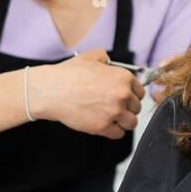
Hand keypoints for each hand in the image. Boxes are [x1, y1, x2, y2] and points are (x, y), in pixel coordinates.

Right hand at [29, 48, 143, 139]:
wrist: (51, 91)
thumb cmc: (68, 75)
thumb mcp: (90, 57)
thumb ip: (105, 58)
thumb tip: (109, 62)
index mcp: (123, 77)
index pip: (140, 92)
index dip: (131, 95)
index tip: (123, 98)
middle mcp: (122, 94)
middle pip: (136, 108)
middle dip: (127, 108)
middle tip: (113, 107)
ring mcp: (114, 112)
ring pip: (131, 122)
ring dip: (123, 121)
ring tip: (111, 117)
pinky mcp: (103, 127)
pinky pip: (119, 134)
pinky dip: (113, 131)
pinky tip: (104, 124)